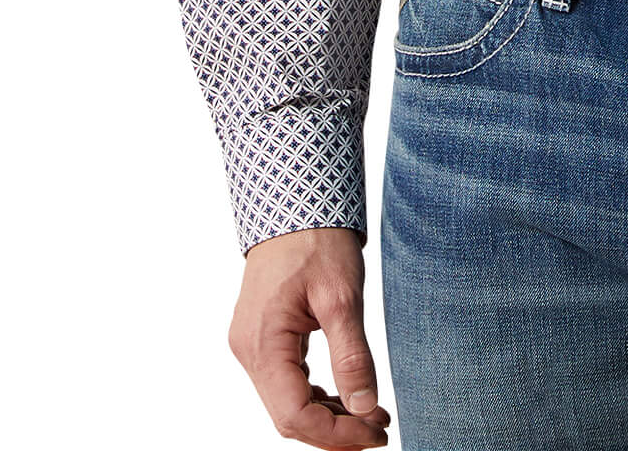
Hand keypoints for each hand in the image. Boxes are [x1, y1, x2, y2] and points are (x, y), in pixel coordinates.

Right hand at [229, 226, 392, 444]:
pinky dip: (315, 394)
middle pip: (288, 416)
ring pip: (286, 402)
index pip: (295, 416)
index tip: (376, 432)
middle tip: (379, 427)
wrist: (296, 201)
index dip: (337, 434)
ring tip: (370, 414)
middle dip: (334, 430)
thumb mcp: (342, 296)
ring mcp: (252, 343)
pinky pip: (285, 381)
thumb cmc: (316, 239)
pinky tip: (345, 393)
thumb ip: (351, 356)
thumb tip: (364, 407)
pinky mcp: (262, 336)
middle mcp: (249, 350)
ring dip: (327, 415)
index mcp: (263, 343)